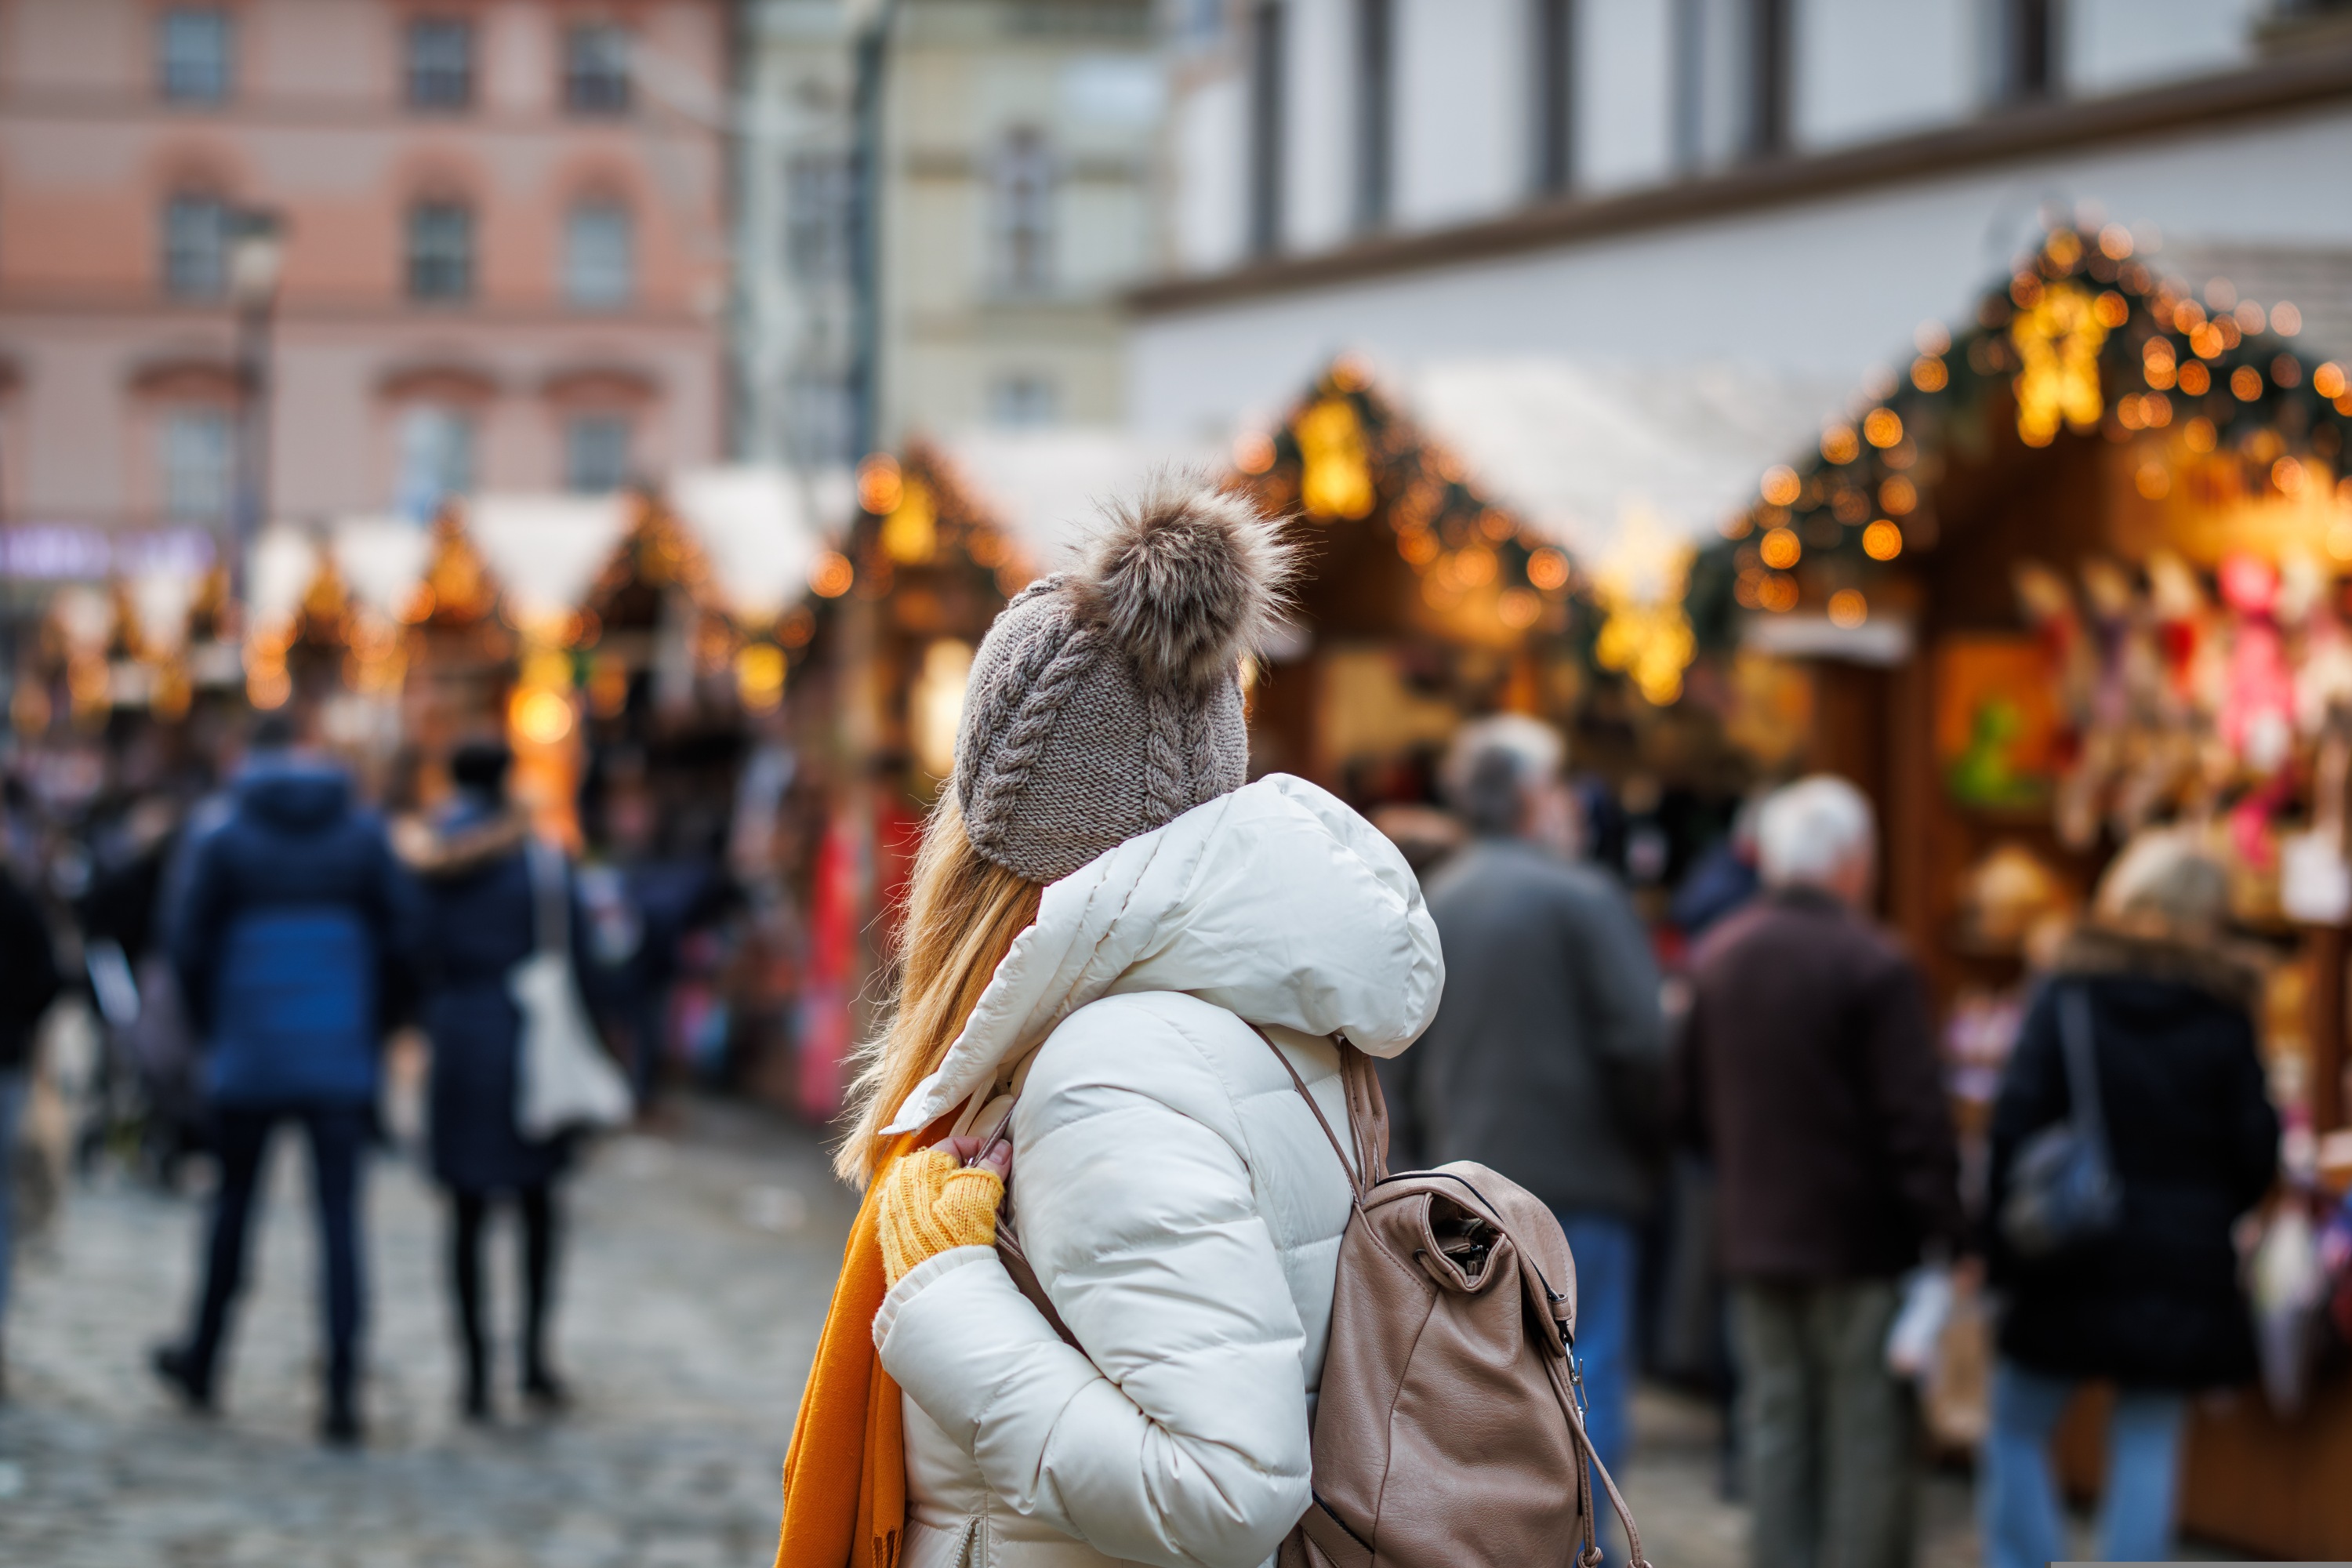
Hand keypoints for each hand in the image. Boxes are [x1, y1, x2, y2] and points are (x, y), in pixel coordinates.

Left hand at [877, 1139, 1010, 1285]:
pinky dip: (941, 1212)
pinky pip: (922, 1210)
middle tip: (991, 1188)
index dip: (981, 1148)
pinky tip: (955, 1226)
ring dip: (956, 1193)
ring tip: (977, 1210)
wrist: (928, 1284)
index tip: (999, 1162)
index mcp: (916, 1166)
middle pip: (942, 1167)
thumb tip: (1002, 1148)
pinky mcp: (894, 1233)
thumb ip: (989, 1168)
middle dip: (969, 1173)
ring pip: (933, 1189)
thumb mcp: (977, 1196)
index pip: (954, 1143)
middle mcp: (898, 1182)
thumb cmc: (952, 1234)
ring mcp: (893, 1208)